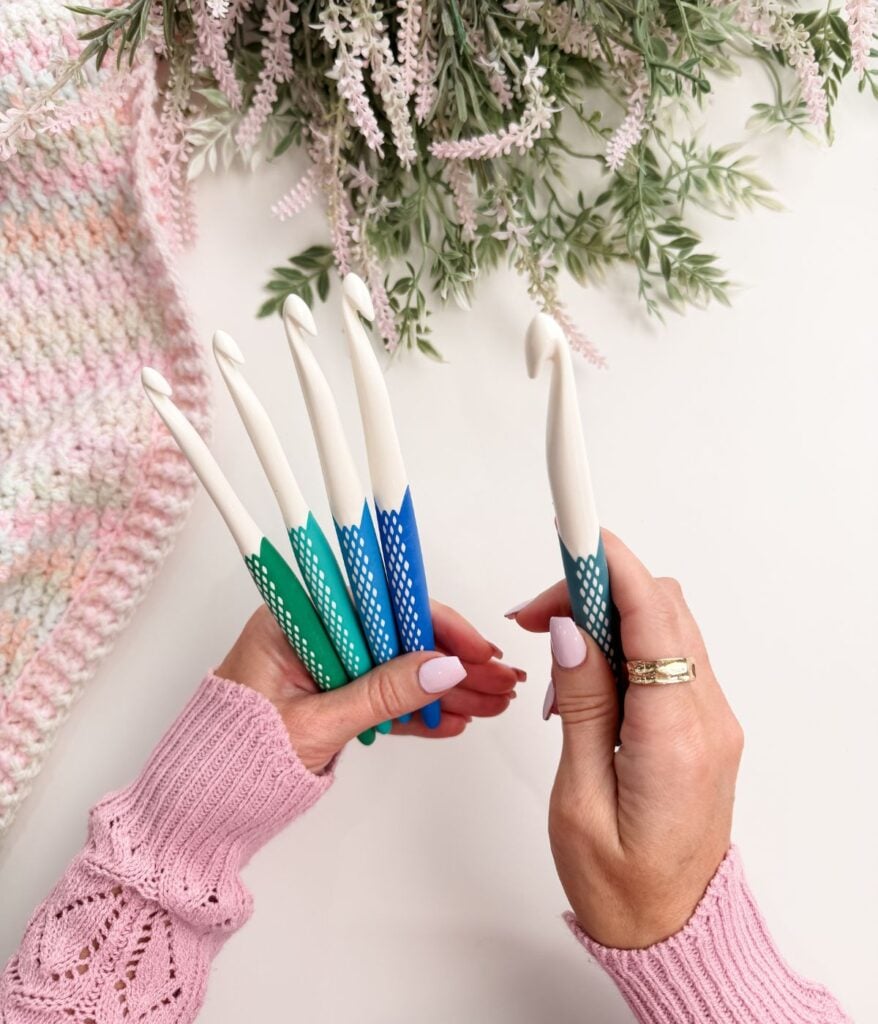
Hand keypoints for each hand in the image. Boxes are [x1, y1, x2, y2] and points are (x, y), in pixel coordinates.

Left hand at [216, 601, 524, 772]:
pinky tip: (454, 720)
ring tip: (491, 704)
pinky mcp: (327, 700)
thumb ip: (382, 694)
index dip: (435, 623)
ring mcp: (321, 669)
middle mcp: (309, 636)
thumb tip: (443, 667)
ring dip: (442, 689)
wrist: (195, 818)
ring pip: (394, 669)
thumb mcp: (316, 726)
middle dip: (450, 662)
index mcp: (293, 622)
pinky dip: (413, 712)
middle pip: (395, 637)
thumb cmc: (231, 765)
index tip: (476, 648)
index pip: (378, 605)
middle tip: (501, 682)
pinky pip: (378, 699)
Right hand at [512, 530, 743, 948]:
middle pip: (660, 607)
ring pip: (665, 624)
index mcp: (677, 738)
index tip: (573, 530)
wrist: (673, 932)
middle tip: (535, 612)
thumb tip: (572, 628)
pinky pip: (667, 656)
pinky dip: (624, 641)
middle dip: (595, 586)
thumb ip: (581, 704)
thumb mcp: (579, 799)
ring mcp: (712, 719)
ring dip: (607, 613)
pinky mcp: (703, 723)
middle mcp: (708, 718)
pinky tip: (583, 670)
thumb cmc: (621, 886)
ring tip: (552, 643)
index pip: (652, 617)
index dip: (611, 562)